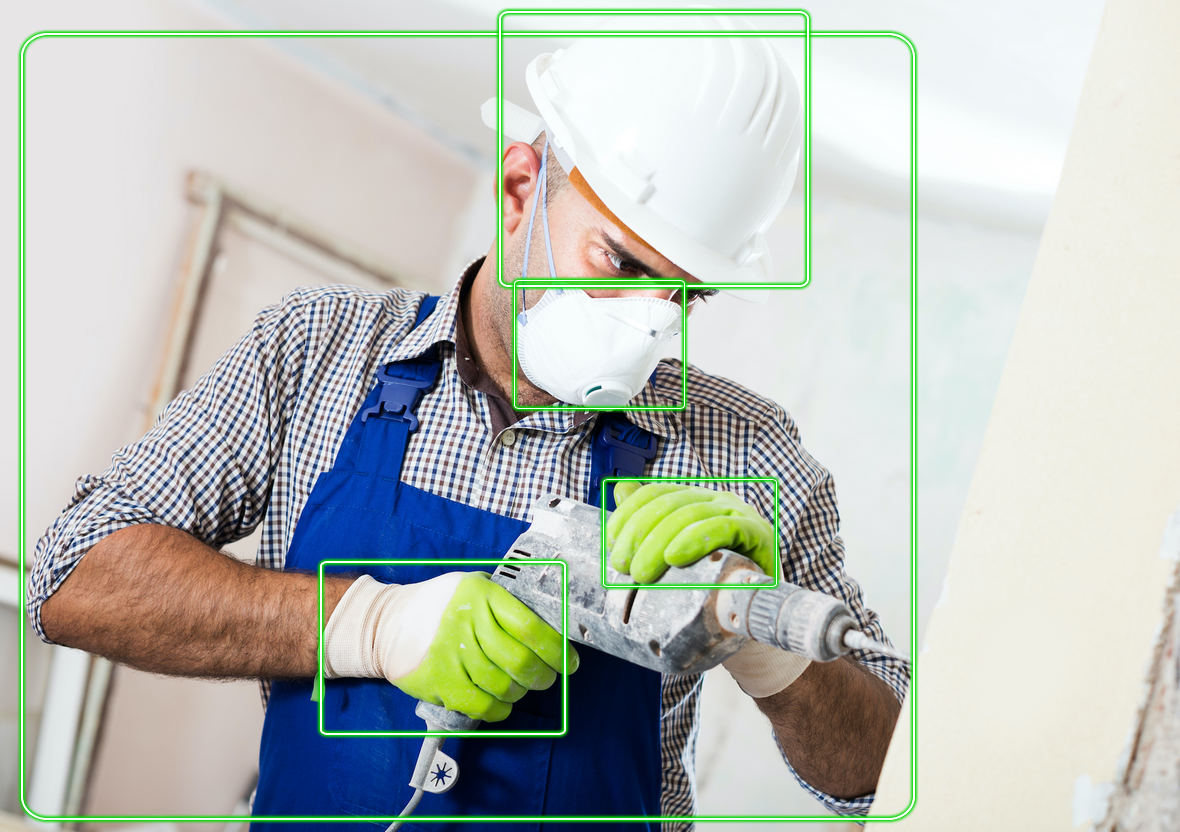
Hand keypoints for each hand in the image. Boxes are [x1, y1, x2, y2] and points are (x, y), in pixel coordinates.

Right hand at [324, 571, 577, 721]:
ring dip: (519, 693)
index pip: (530, 626)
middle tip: (547, 679)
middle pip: (519, 661)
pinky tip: (501, 703)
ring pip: (502, 686)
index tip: (569, 661)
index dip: (555, 649)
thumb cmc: (440, 606)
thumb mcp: (473, 589)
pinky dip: (498, 710)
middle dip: (542, 676)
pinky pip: (480, 705)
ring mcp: (450, 653)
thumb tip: (551, 632)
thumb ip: (506, 605)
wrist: (385, 623)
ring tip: (520, 688)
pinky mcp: (437, 680)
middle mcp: (466, 622)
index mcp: (482, 594)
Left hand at [607, 482, 778, 582]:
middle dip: (639, 534)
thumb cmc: (715, 579)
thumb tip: (620, 490)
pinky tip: (675, 557)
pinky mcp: (757, 533)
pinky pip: (723, 528)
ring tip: (641, 572)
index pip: (655, 493)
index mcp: (695, 500)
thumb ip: (650, 520)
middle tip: (623, 566)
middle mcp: (716, 499)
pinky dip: (695, 540)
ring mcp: (738, 513)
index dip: (628, 514)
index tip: (611, 544)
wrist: (758, 608)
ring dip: (658, 543)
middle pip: (669, 505)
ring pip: (691, 515)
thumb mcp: (677, 552)